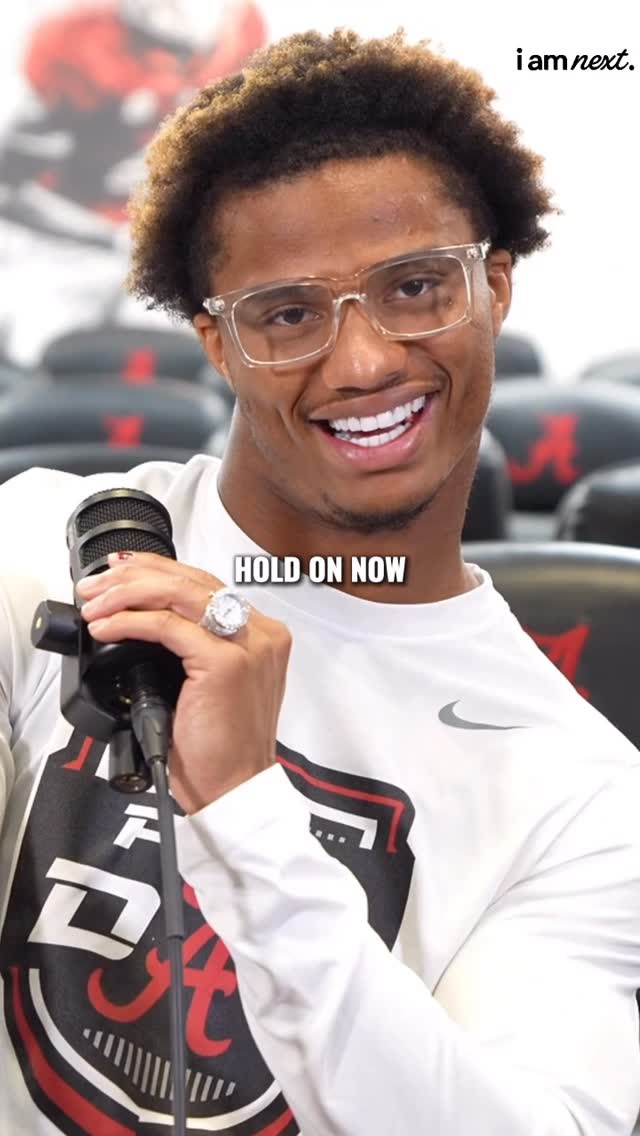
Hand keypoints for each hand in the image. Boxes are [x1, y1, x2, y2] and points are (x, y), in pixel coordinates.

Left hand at [76, 552, 291, 813]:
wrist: (233, 789)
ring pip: (179, 594)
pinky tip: (106, 628)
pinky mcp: (226, 663)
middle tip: (97, 586)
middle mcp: (260, 633)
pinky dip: (130, 622)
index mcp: (262, 634)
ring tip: (95, 605)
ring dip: (127, 593)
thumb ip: (196, 645)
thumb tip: (145, 617)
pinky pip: (167, 627)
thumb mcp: (211, 683)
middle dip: (136, 574)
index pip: (205, 583)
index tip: (121, 572)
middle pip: (192, 580)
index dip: (158, 570)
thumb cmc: (220, 749)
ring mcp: (247, 646)